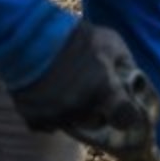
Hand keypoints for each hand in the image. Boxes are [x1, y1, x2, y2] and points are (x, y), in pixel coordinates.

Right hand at [8, 21, 157, 153]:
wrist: (26, 35)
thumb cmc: (73, 36)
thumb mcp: (110, 42)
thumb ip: (125, 65)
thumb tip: (133, 82)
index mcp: (103, 90)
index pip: (126, 119)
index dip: (127, 115)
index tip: (124, 109)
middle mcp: (82, 109)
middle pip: (97, 122)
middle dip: (97, 109)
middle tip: (89, 89)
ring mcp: (57, 116)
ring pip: (73, 124)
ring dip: (74, 111)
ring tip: (67, 87)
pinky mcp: (36, 120)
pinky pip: (50, 125)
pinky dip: (51, 113)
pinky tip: (49, 93)